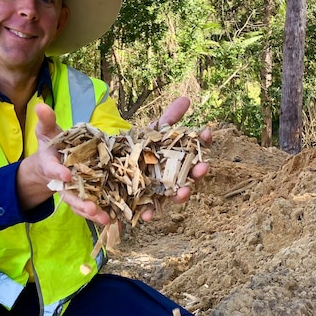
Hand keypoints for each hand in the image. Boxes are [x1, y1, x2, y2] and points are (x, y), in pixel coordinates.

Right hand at [25, 104, 110, 225]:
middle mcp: (62, 182)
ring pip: (82, 205)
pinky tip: (114, 219)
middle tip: (91, 209)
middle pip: (70, 195)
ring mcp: (73, 192)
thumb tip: (40, 105)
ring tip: (106, 219)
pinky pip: (92, 207)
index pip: (54, 169)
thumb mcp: (47, 132)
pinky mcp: (84, 196)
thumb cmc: (52, 146)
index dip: (59, 172)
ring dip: (93, 213)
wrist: (51, 163)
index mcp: (52, 165)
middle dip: (80, 202)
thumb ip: (46, 121)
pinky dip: (101, 214)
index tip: (66, 175)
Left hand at [140, 97, 210, 221]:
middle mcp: (170, 181)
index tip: (208, 132)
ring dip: (179, 196)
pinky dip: (146, 215)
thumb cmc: (135, 152)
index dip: (203, 142)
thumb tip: (186, 99)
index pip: (194, 155)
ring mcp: (155, 195)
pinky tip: (146, 216)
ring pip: (171, 198)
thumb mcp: (149, 134)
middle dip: (197, 174)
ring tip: (183, 193)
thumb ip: (168, 120)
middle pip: (187, 180)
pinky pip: (144, 213)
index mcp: (176, 163)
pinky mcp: (138, 208)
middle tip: (204, 167)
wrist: (107, 168)